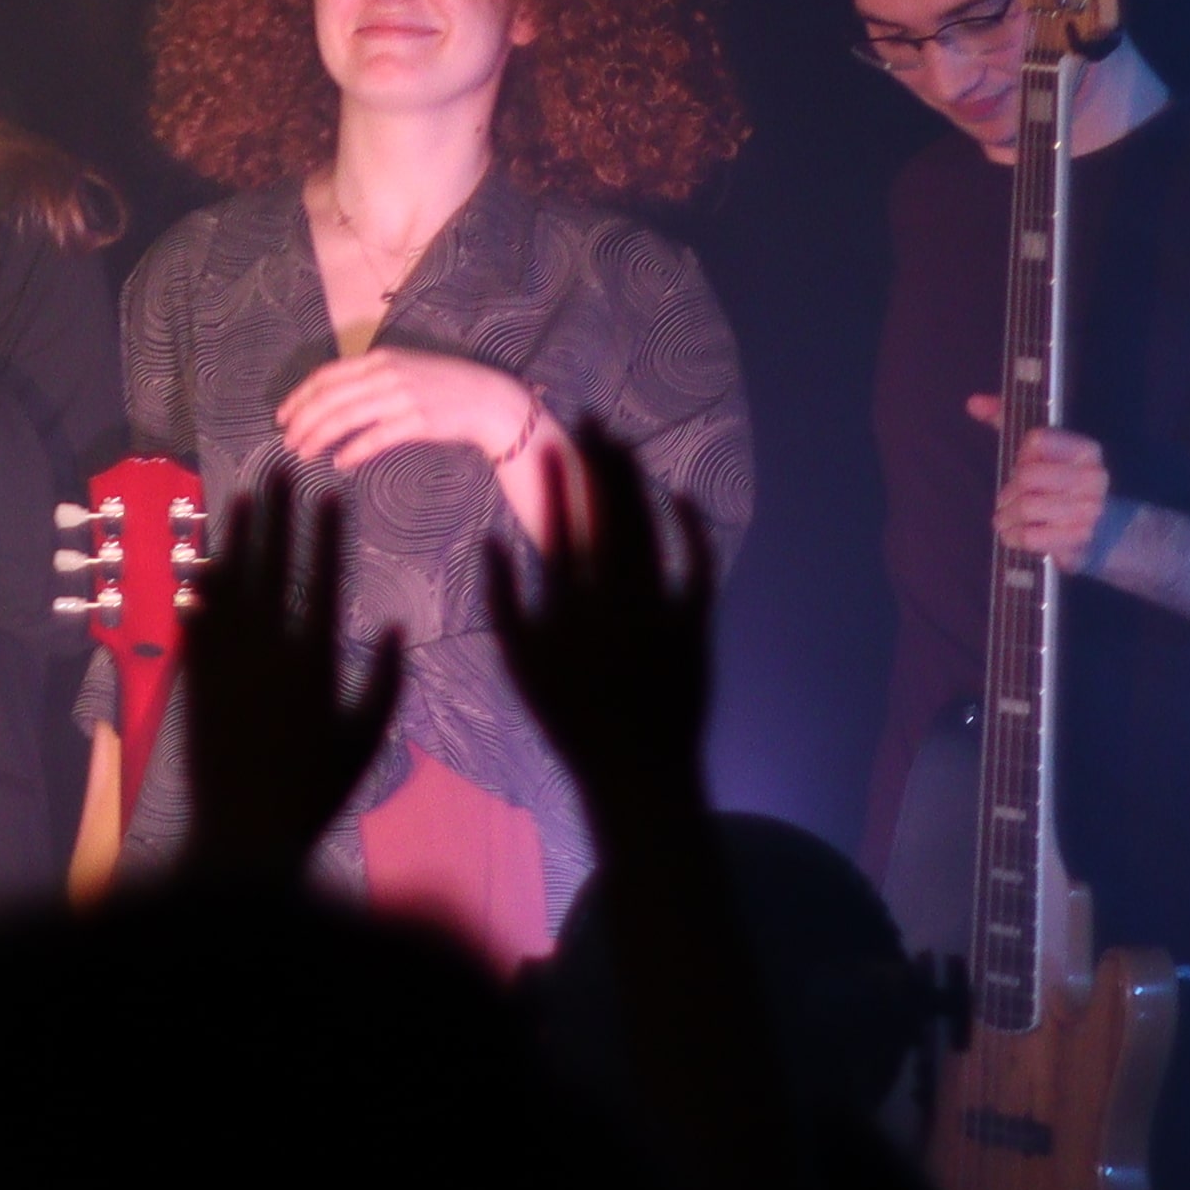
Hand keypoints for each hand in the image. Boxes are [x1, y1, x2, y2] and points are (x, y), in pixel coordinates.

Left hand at [176, 468, 399, 892]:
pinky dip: (200, 587)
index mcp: (314, 660)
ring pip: (230, 584)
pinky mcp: (194, 679)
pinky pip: (197, 620)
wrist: (243, 831)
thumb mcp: (365, 739)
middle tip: (280, 470)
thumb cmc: (316, 792)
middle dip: (279, 515)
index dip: (326, 533)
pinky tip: (201, 560)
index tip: (330, 493)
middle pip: (274, 566)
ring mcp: (226, 661)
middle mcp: (267, 650)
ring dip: (237, 538)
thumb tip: (393, 627)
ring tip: (241, 497)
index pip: (323, 578)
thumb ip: (383, 682)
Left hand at [272, 345, 546, 477]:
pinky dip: (353, 452)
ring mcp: (401, 396)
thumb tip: (333, 400)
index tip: (282, 416)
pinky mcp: (417, 420)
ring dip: (319, 437)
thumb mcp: (402, 369)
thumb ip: (369, 378)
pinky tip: (340, 463)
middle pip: (330, 398)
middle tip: (288, 441)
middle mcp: (386, 373)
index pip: (326, 376)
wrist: (486, 398)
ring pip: (345, 417)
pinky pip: (374, 438)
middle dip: (302, 421)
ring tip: (304, 453)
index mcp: (378, 358)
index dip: (299, 396)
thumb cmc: (441, 386)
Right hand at [484, 419, 715, 837]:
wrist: (636, 768)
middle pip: (609, 515)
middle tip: (592, 422)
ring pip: (649, 529)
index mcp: (569, 606)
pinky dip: (691, 527)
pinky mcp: (696, 620)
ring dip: (636, 484)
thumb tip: (492, 540)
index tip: (551, 443)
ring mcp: (659, 607)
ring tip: (622, 448)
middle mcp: (615, 598)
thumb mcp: (519, 663)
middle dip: (599, 463)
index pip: (561, 526)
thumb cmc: (569, 718)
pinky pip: (697, 562)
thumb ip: (502, 600)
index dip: (557, 481)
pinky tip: (681, 496)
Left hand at [969, 400, 1123, 573]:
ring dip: (1006, 516)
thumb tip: (973, 403)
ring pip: (1026, 507)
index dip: (1022, 454)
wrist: (1099, 528)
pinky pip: (1031, 537)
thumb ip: (1005, 418)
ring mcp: (1089, 511)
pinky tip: (1016, 533)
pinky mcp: (1078, 539)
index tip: (1024, 464)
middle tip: (1007, 499)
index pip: (1037, 440)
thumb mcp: (1037, 447)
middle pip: (1027, 476)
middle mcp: (1093, 478)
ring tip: (1007, 517)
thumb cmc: (1057, 482)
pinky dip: (1014, 536)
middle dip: (1009, 490)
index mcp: (1085, 450)